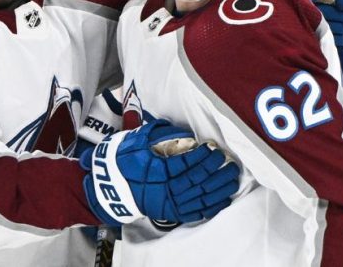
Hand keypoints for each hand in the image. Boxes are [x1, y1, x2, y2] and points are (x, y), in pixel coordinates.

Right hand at [81, 119, 240, 225]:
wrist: (110, 188)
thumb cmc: (126, 161)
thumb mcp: (136, 141)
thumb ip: (158, 132)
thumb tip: (182, 129)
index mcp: (153, 171)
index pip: (182, 165)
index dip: (200, 158)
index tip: (212, 149)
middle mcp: (162, 190)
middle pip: (194, 181)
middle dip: (214, 172)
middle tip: (229, 162)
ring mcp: (167, 204)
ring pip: (198, 198)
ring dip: (218, 189)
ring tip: (232, 178)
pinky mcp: (171, 213)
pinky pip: (194, 213)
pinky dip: (211, 208)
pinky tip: (224, 200)